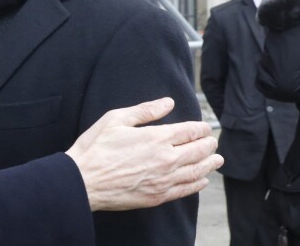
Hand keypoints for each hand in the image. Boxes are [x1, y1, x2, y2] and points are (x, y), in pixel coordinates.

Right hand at [66, 97, 223, 210]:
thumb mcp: (118, 118)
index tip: (205, 127)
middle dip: (209, 145)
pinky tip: (202, 180)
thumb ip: (146, 110)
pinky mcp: (156, 197)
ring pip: (195, 172)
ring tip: (217, 160)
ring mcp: (163, 180)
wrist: (83, 180)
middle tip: (213, 142)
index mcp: (157, 137)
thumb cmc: (97, 147)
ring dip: (209, 164)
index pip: (190, 131)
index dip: (201, 128)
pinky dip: (197, 184)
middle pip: (198, 151)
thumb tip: (168, 103)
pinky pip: (184, 190)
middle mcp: (165, 159)